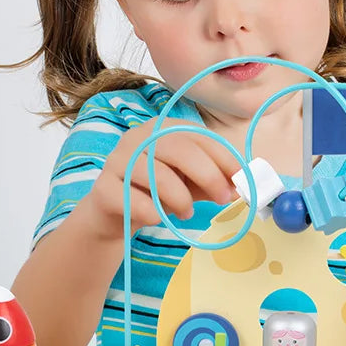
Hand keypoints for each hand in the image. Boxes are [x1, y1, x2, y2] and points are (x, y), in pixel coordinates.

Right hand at [84, 117, 239, 239]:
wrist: (113, 216)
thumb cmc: (156, 193)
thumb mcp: (189, 183)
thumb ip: (213, 179)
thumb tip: (241, 184)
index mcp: (161, 128)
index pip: (197, 135)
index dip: (223, 156)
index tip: (241, 180)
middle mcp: (137, 137)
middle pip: (179, 149)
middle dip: (209, 175)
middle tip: (223, 199)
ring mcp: (117, 160)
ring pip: (158, 175)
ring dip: (182, 199)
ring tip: (186, 213)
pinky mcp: (103, 188)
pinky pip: (135, 200)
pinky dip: (154, 213)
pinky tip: (157, 217)